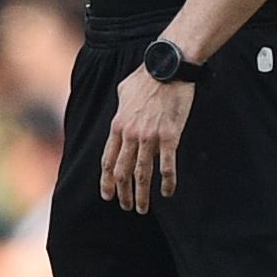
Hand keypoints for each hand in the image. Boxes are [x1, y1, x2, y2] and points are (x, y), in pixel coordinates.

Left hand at [100, 67, 193, 212]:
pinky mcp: (170, 136)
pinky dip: (167, 182)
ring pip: (141, 174)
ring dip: (141, 195)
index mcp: (118, 125)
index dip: (106, 181)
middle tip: (126, 206)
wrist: (168, 67)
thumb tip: (121, 113)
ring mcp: (149, 137)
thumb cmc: (147, 76)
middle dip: (122, 193)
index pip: (108, 160)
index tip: (108, 195)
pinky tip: (168, 192)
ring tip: (142, 208)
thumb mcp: (124, 90)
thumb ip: (121, 107)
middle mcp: (130, 134)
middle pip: (122, 172)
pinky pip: (167, 165)